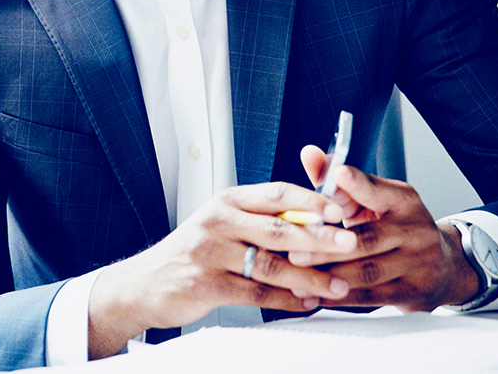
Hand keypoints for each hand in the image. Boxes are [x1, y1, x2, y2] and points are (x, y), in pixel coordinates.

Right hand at [88, 180, 357, 358]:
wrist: (147, 282)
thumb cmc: (193, 251)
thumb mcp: (222, 223)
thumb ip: (260, 220)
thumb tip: (313, 222)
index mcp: (227, 200)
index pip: (276, 193)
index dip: (311, 200)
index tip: (340, 210)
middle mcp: (219, 220)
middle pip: (279, 227)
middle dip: (319, 237)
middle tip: (350, 243)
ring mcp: (211, 252)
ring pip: (272, 265)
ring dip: (310, 277)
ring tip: (337, 285)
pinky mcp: (207, 285)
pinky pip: (256, 294)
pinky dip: (286, 301)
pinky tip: (307, 303)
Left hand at [291, 146, 480, 312]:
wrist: (443, 266)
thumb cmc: (394, 226)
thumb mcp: (373, 199)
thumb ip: (339, 181)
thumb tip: (310, 155)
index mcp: (403, 200)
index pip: (378, 189)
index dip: (357, 183)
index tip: (338, 175)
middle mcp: (414, 230)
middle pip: (367, 238)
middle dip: (327, 246)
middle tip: (295, 250)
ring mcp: (417, 264)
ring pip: (367, 271)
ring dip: (328, 274)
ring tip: (298, 274)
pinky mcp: (413, 293)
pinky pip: (371, 297)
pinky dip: (340, 296)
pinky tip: (317, 292)